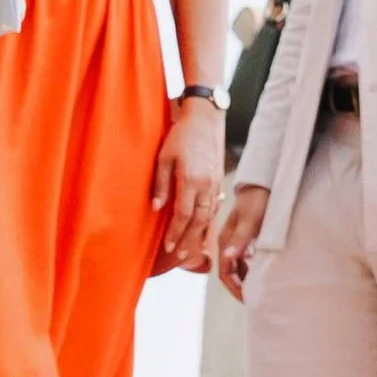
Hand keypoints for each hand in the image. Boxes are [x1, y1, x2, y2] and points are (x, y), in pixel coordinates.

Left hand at [152, 94, 225, 273]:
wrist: (205, 120)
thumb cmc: (181, 135)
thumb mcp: (163, 156)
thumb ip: (161, 183)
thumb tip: (157, 208)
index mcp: (191, 179)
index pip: (183, 214)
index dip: (175, 233)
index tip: (167, 247)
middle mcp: (207, 185)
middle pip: (199, 221)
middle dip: (189, 240)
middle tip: (178, 255)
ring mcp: (216, 184)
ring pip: (209, 217)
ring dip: (199, 235)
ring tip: (191, 250)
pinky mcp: (219, 182)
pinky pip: (214, 208)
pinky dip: (208, 222)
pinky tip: (201, 230)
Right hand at [217, 183, 269, 298]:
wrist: (262, 184)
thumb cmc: (259, 200)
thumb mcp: (252, 220)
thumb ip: (241, 238)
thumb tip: (229, 257)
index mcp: (225, 242)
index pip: (226, 274)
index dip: (236, 290)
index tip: (249, 301)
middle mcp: (228, 244)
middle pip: (230, 274)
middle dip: (241, 289)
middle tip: (257, 302)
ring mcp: (236, 242)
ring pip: (238, 268)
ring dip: (246, 281)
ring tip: (262, 292)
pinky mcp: (245, 239)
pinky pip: (245, 260)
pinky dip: (252, 270)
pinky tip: (264, 275)